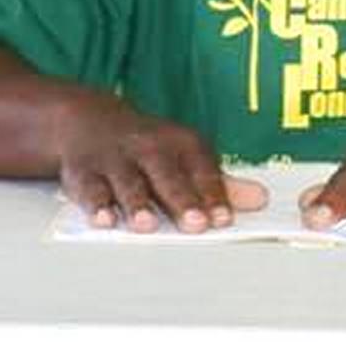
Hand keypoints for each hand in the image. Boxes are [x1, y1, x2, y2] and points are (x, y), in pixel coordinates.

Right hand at [52, 93, 267, 232]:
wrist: (88, 120)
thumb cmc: (147, 146)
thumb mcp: (185, 156)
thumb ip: (220, 183)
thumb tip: (260, 200)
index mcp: (181, 144)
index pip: (203, 171)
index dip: (214, 195)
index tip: (224, 219)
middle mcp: (150, 149)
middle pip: (168, 177)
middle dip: (182, 201)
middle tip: (196, 224)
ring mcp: (117, 160)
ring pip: (129, 183)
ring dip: (138, 204)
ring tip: (148, 226)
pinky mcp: (85, 172)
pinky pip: (91, 189)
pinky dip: (96, 205)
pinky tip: (105, 221)